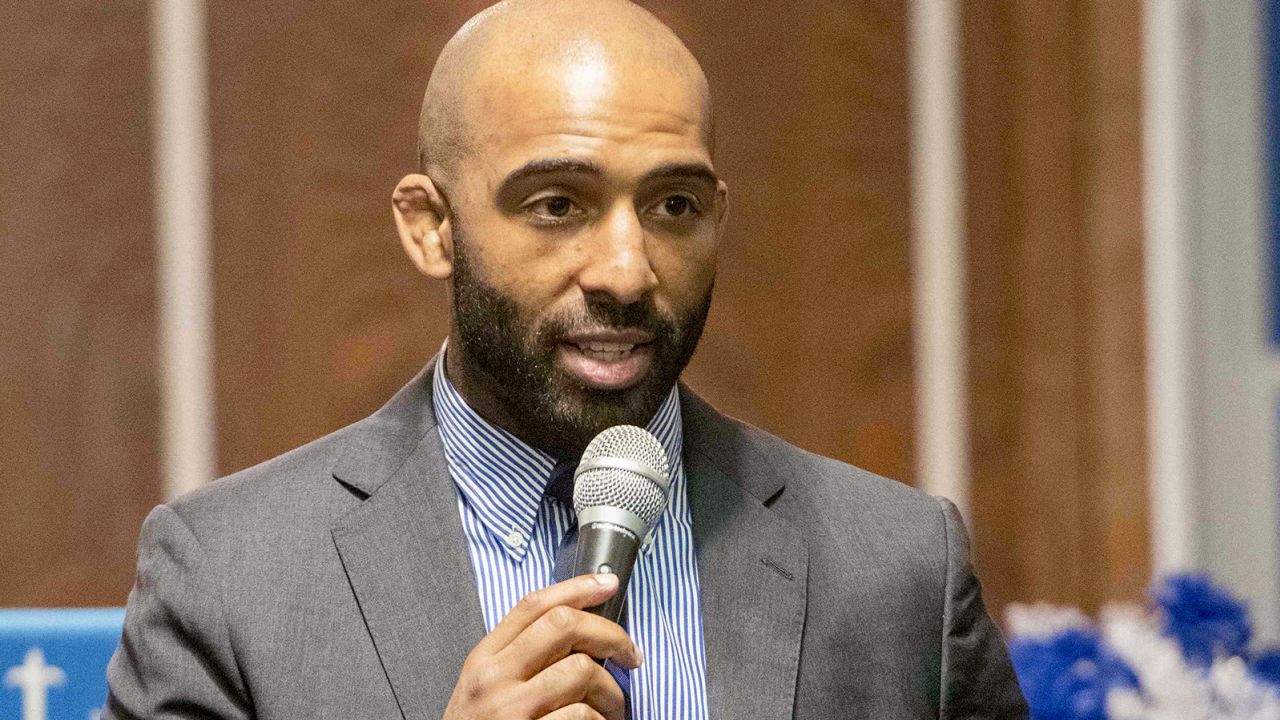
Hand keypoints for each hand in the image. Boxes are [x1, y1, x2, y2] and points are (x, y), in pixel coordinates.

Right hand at [443, 573, 642, 719]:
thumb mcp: (485, 686)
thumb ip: (519, 656)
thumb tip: (579, 625)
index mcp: (484, 659)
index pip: (533, 605)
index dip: (578, 587)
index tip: (608, 583)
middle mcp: (493, 679)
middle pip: (563, 624)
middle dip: (610, 634)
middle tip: (628, 653)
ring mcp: (511, 710)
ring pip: (582, 670)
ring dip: (611, 690)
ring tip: (612, 705)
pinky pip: (582, 715)